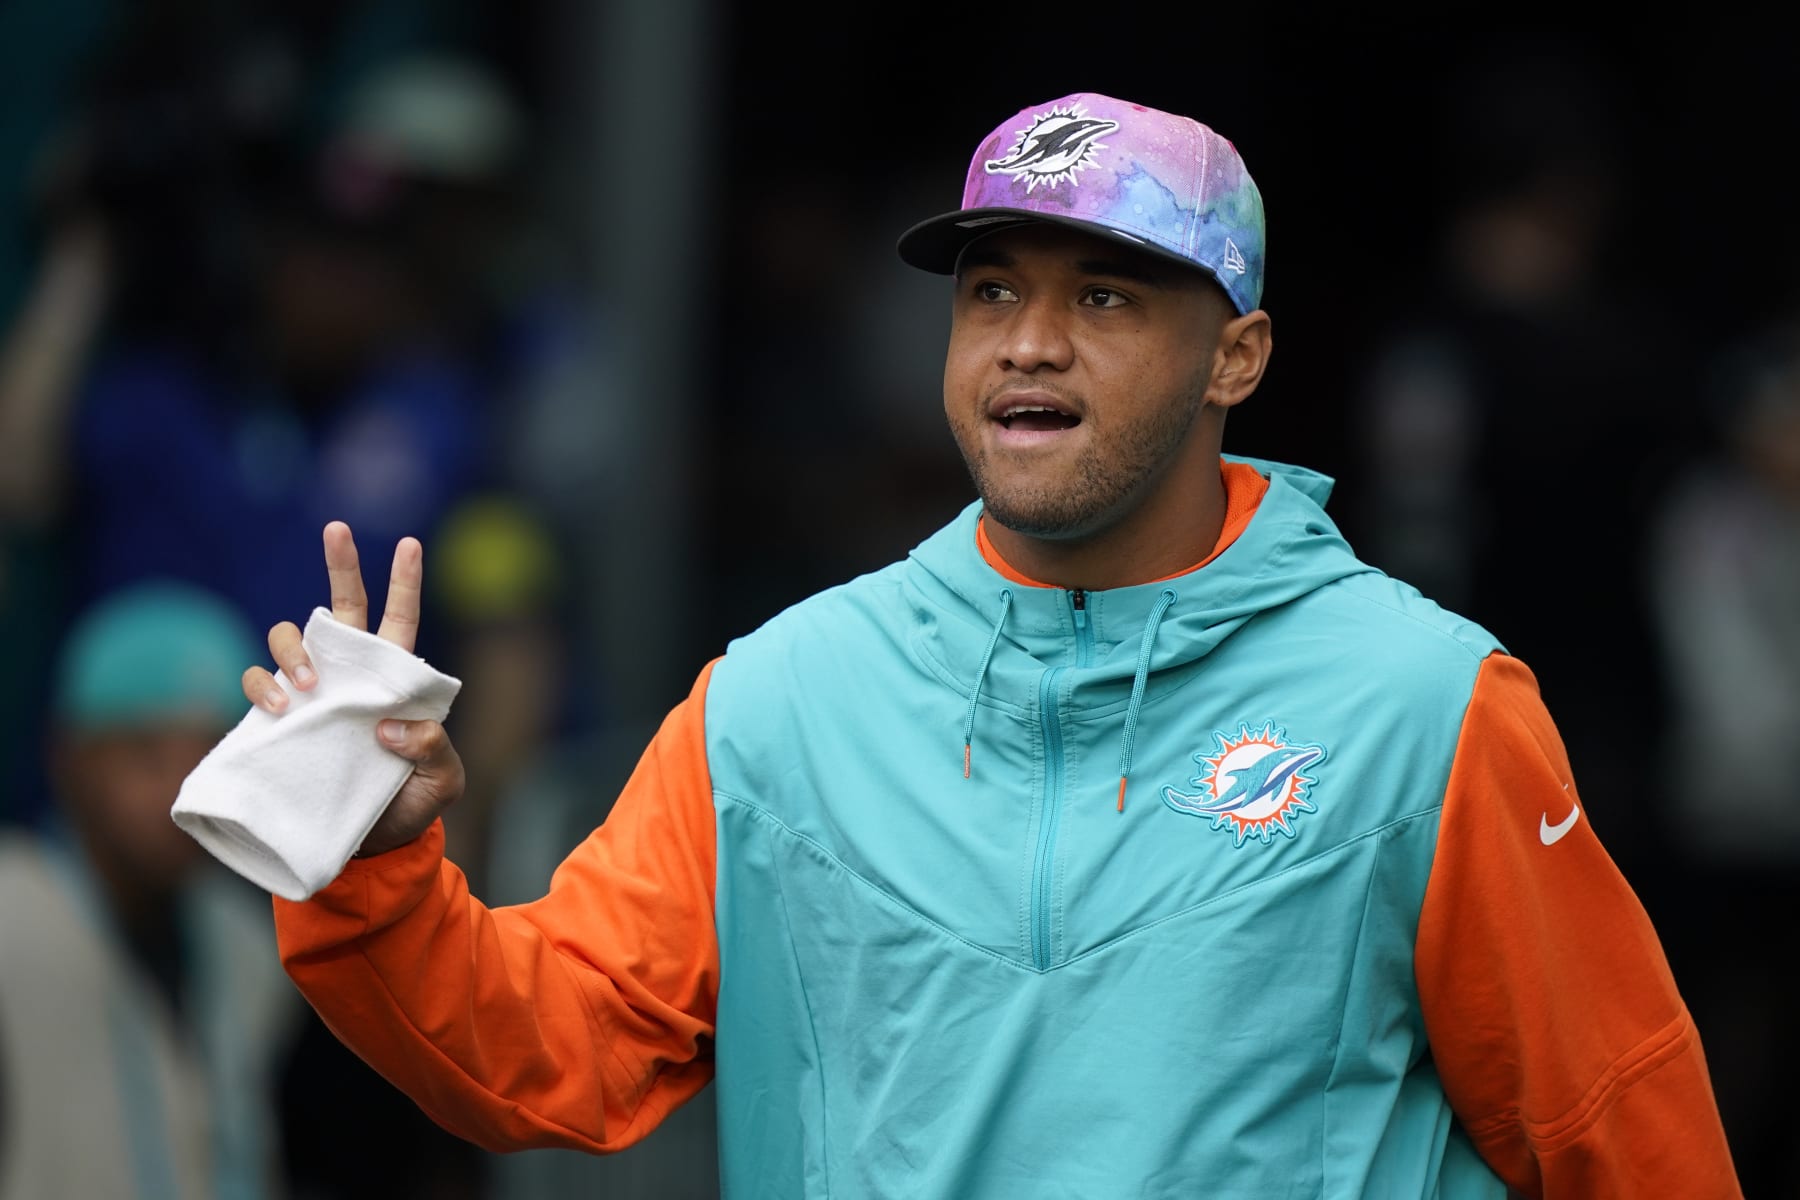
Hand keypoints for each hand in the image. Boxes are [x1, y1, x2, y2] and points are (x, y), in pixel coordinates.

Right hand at [240, 521, 464, 856]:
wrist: (370, 848)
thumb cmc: (410, 805)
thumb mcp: (443, 781)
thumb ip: (434, 749)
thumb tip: (392, 724)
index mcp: (394, 680)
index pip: (401, 621)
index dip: (404, 582)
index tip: (410, 543)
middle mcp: (350, 677)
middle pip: (341, 608)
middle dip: (340, 565)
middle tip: (337, 529)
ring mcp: (312, 694)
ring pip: (290, 638)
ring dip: (293, 648)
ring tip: (307, 685)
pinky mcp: (279, 720)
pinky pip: (256, 682)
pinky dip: (261, 683)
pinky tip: (279, 706)